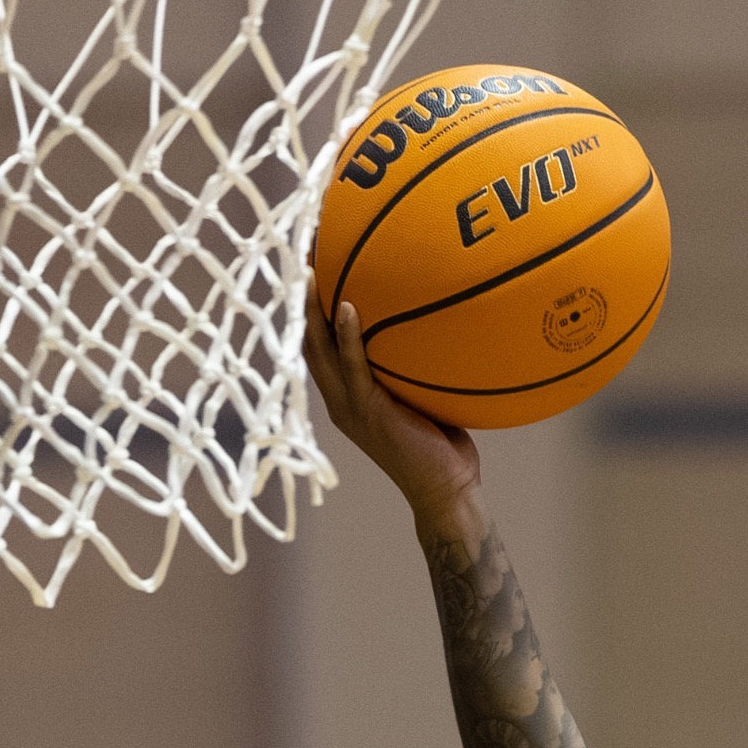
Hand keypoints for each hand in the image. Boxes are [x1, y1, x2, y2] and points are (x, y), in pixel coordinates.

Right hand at [304, 281, 481, 528]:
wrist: (446, 491)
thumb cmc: (442, 446)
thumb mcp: (423, 396)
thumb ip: (414, 366)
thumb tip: (439, 322)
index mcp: (344, 395)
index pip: (316, 345)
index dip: (307, 308)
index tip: (310, 268)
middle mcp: (338, 398)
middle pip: (306, 341)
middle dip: (300, 299)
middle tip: (302, 256)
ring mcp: (348, 405)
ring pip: (318, 350)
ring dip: (311, 310)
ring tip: (309, 271)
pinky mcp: (366, 411)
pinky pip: (351, 366)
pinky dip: (345, 336)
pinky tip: (344, 307)